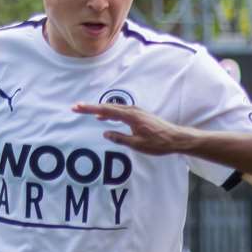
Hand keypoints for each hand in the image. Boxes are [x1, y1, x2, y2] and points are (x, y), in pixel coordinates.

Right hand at [73, 102, 189, 155]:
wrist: (176, 138)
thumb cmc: (158, 143)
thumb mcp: (137, 144)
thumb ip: (120, 138)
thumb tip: (105, 133)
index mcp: (130, 116)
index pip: (106, 110)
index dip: (90, 109)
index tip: (77, 107)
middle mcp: (133, 110)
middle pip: (107, 107)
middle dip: (91, 108)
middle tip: (76, 108)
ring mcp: (136, 112)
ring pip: (113, 109)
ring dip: (99, 110)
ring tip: (86, 113)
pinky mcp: (139, 115)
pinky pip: (120, 112)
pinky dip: (109, 113)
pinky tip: (104, 118)